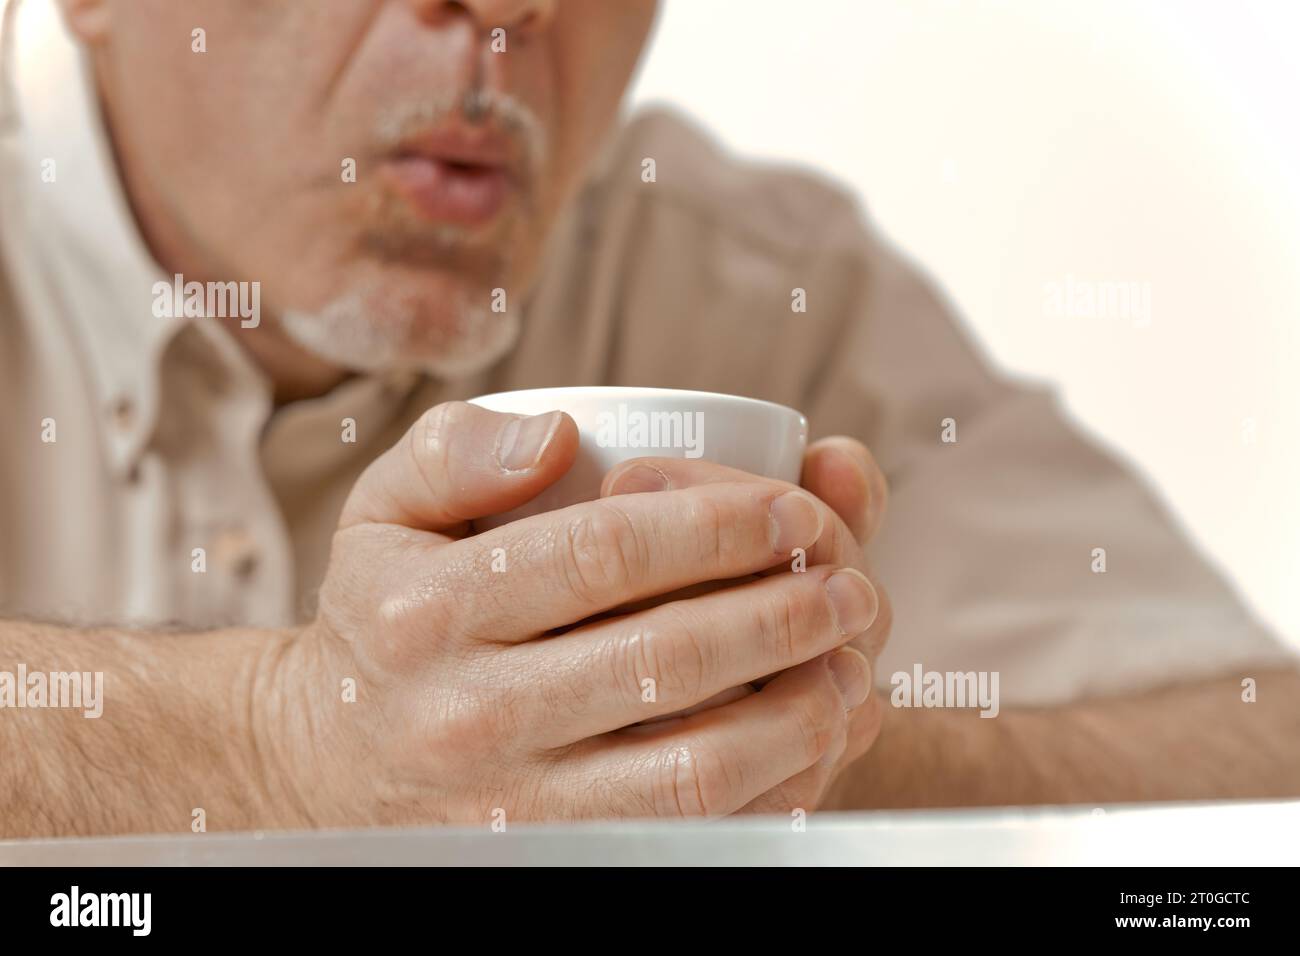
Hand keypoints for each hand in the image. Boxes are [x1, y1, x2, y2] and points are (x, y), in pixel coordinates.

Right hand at [267, 403, 882, 824]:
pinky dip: (772, 793)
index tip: (792, 507)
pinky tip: (812, 743)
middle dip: (785, 613)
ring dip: (799, 713)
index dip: (719, 524)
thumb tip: (562, 432)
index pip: (603, 553)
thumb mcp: (381, 511)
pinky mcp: (556, 858)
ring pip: (691, 771)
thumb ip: (458, 450)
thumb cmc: (384, 620)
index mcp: (430, 610)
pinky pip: (689, 837)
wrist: (330, 766)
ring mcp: (514, 804)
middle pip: (665, 661)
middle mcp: (469, 715)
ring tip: (852, 663)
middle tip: (849, 583)